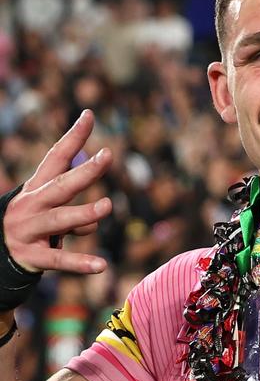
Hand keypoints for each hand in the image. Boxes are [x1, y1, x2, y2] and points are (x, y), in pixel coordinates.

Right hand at [3, 110, 112, 273]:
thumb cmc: (33, 222)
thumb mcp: (49, 206)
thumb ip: (73, 201)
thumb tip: (94, 204)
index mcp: (37, 187)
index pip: (56, 157)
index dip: (73, 137)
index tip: (89, 115)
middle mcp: (32, 205)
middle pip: (62, 185)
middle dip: (85, 171)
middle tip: (107, 155)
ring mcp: (30, 230)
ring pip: (60, 219)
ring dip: (84, 213)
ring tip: (107, 206)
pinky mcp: (33, 257)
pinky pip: (60, 260)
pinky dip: (81, 263)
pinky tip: (102, 265)